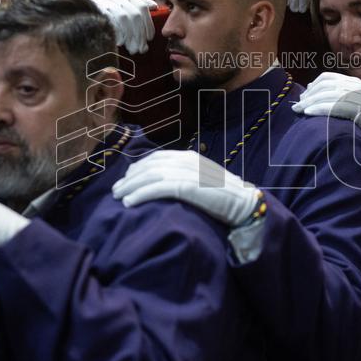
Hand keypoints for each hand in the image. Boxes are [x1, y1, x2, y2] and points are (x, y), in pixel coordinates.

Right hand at [83, 0, 155, 54]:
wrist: (74, 10)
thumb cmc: (100, 11)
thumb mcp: (118, 5)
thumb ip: (136, 4)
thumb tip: (154, 7)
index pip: (141, 7)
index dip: (148, 24)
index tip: (149, 38)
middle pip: (134, 15)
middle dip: (140, 34)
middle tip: (141, 49)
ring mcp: (105, 2)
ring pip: (125, 18)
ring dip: (131, 36)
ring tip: (132, 49)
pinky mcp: (97, 9)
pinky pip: (112, 21)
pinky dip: (118, 33)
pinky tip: (120, 43)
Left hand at [112, 150, 258, 227]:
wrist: (245, 204)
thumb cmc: (225, 197)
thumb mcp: (203, 181)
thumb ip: (186, 178)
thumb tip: (167, 185)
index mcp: (189, 157)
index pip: (157, 158)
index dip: (138, 168)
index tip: (126, 179)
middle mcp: (187, 160)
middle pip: (149, 165)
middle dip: (129, 178)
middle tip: (115, 190)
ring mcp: (188, 172)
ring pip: (150, 176)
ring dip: (130, 187)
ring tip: (118, 197)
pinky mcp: (188, 186)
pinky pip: (157, 188)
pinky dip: (140, 194)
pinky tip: (129, 203)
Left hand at [292, 72, 360, 151]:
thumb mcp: (354, 103)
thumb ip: (339, 97)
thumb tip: (314, 94)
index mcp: (354, 82)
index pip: (328, 77)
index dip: (312, 85)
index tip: (304, 96)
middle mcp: (356, 86)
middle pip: (325, 85)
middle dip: (308, 95)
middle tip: (297, 106)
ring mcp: (359, 96)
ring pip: (328, 95)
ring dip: (311, 102)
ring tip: (300, 110)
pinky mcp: (359, 109)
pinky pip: (335, 106)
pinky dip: (320, 108)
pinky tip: (309, 113)